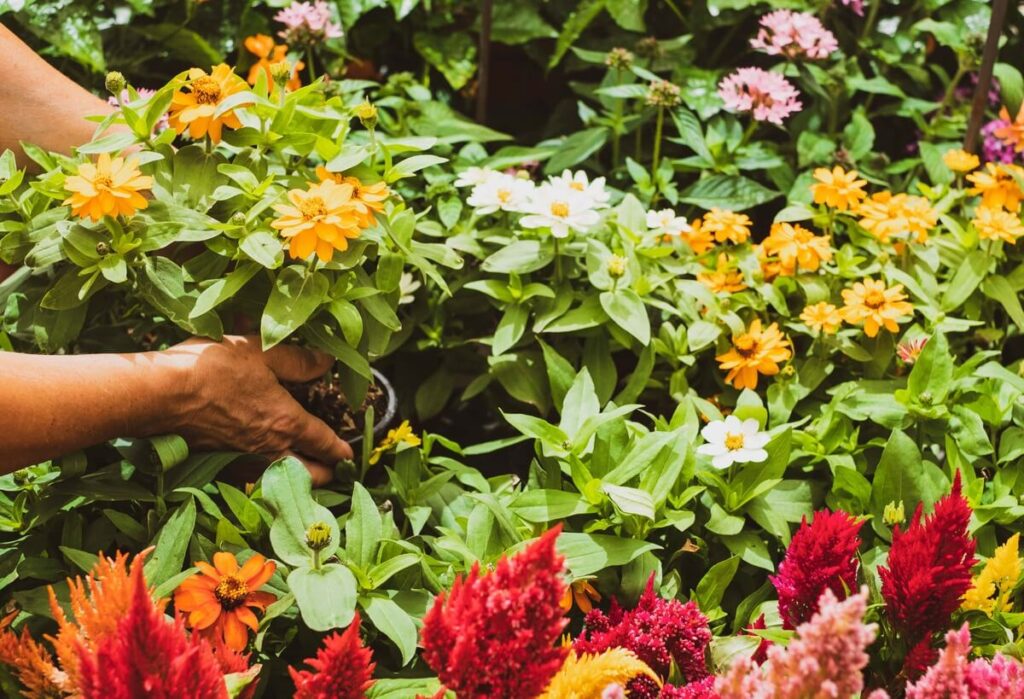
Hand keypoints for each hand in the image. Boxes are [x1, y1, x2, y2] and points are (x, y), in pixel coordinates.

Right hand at [157, 336, 352, 485]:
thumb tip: (326, 362)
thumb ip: (298, 360)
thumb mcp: (261, 352)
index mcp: (287, 424)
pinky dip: (264, 475)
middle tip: (332, 467)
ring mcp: (243, 461)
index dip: (341, 451)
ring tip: (300, 465)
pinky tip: (260, 461)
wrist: (158, 395)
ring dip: (296, 477)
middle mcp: (270, 450)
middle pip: (310, 477)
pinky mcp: (219, 465)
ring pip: (281, 480)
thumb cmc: (211, 369)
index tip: (350, 456)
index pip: (325, 444)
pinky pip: (253, 477)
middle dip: (325, 474)